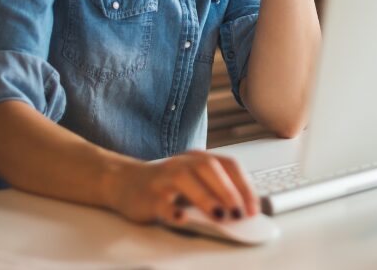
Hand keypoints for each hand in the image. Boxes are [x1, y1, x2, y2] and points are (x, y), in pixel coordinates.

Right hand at [106, 150, 259, 225]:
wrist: (123, 182)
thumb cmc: (165, 184)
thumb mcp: (193, 183)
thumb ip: (214, 192)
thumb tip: (242, 212)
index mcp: (198, 159)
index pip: (227, 165)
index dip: (244, 185)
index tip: (253, 208)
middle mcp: (182, 163)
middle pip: (208, 168)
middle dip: (228, 190)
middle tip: (240, 213)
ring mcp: (163, 178)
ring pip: (185, 180)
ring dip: (205, 198)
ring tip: (220, 216)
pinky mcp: (147, 196)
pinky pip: (160, 202)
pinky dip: (172, 210)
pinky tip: (182, 218)